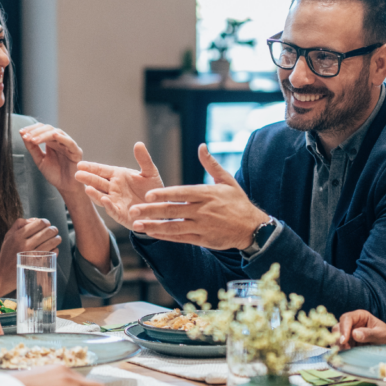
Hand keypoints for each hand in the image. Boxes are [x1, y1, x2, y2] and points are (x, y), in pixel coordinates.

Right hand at [0, 218, 60, 294]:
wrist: (3, 275)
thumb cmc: (7, 254)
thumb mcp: (9, 236)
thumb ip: (20, 224)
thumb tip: (35, 219)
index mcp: (18, 236)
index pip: (39, 223)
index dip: (46, 222)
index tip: (47, 225)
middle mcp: (25, 245)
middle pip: (48, 231)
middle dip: (54, 230)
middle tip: (54, 231)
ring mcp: (32, 256)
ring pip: (53, 242)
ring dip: (57, 239)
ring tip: (56, 239)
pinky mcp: (38, 265)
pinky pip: (53, 254)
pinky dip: (55, 250)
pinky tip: (53, 249)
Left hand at [20, 123, 83, 193]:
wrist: (65, 187)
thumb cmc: (55, 174)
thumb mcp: (39, 160)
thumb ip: (32, 148)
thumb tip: (23, 135)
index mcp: (51, 142)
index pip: (41, 129)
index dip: (31, 129)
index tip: (22, 133)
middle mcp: (60, 141)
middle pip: (48, 129)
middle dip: (36, 132)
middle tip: (27, 137)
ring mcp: (68, 146)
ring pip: (57, 133)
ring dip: (44, 135)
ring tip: (34, 139)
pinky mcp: (76, 152)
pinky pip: (70, 142)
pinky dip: (62, 138)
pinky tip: (54, 135)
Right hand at [75, 142, 163, 230]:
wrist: (160, 208)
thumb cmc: (152, 190)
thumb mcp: (150, 173)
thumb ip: (144, 159)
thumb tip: (139, 143)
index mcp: (118, 176)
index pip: (101, 170)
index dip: (91, 167)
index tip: (80, 164)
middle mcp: (114, 188)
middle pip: (97, 182)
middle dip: (88, 178)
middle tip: (77, 174)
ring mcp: (115, 201)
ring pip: (101, 196)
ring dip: (94, 193)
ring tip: (87, 189)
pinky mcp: (120, 214)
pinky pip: (112, 209)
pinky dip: (108, 205)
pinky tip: (104, 200)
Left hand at [128, 144, 268, 249]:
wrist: (252, 227)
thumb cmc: (238, 202)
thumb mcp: (228, 180)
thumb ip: (211, 164)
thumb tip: (201, 146)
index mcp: (206, 194)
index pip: (181, 193)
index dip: (164, 194)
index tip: (148, 195)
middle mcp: (202, 210)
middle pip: (172, 210)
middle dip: (151, 210)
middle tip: (133, 210)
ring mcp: (202, 226)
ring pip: (173, 226)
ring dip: (154, 226)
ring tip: (137, 225)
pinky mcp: (202, 239)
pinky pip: (180, 237)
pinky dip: (165, 236)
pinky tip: (152, 233)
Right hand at [333, 310, 385, 349]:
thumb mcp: (381, 335)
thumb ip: (369, 334)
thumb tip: (354, 334)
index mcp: (360, 316)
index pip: (347, 319)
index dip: (343, 328)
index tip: (344, 340)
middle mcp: (353, 323)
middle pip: (338, 327)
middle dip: (339, 338)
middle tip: (345, 349)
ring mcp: (350, 334)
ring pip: (337, 337)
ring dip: (339, 346)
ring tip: (347, 353)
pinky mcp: (350, 343)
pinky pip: (341, 346)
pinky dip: (342, 351)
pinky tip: (347, 355)